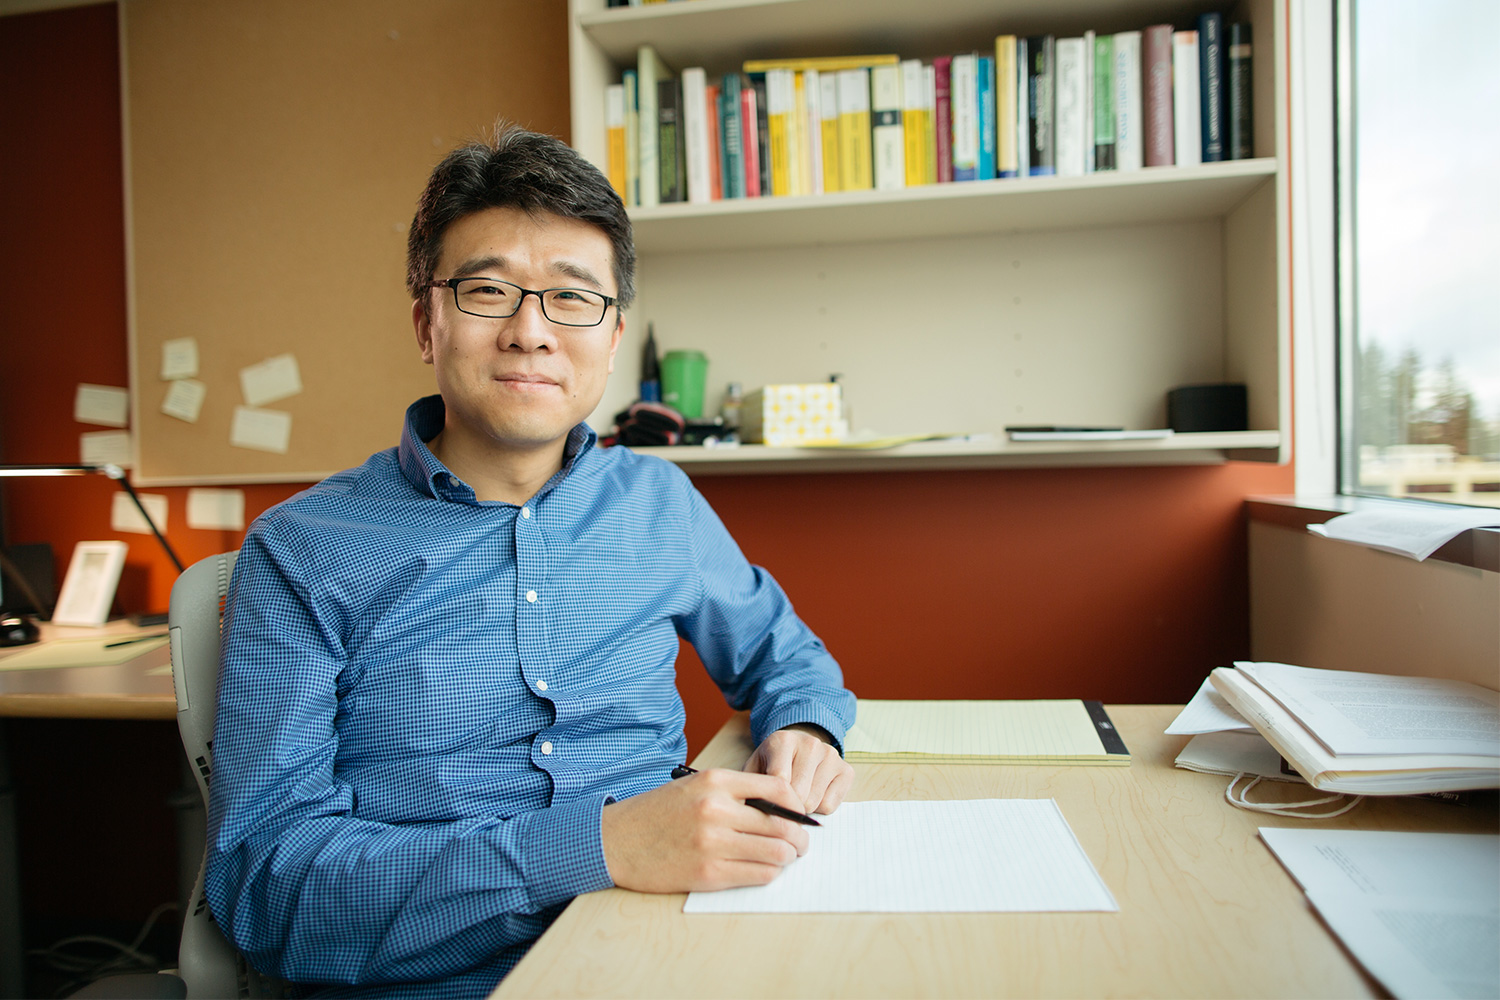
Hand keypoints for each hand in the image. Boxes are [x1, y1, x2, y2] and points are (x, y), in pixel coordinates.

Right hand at [600, 767, 810, 892]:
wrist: (614, 841)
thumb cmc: (656, 813)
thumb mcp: (693, 787)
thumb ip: (734, 793)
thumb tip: (780, 809)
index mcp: (715, 781)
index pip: (778, 788)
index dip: (797, 805)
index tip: (801, 815)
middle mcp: (716, 809)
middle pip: (782, 824)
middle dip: (800, 837)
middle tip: (801, 844)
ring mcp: (712, 843)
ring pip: (776, 852)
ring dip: (787, 857)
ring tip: (784, 857)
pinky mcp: (707, 874)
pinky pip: (758, 874)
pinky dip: (769, 873)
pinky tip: (764, 869)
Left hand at [743, 724, 853, 815]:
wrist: (798, 747)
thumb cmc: (772, 763)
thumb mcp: (754, 769)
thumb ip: (751, 787)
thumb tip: (756, 814)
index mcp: (783, 740)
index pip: (779, 781)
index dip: (772, 802)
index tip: (767, 809)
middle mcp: (810, 744)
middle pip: (798, 795)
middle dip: (788, 806)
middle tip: (782, 801)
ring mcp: (831, 755)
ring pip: (814, 803)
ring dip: (803, 808)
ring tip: (797, 795)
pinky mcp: (846, 770)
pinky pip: (830, 805)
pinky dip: (819, 808)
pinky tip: (813, 794)